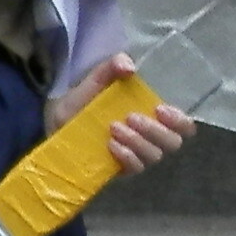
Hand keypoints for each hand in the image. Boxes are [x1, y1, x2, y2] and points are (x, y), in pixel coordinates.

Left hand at [82, 58, 197, 175]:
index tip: (160, 109)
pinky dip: (126, 156)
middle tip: (130, 117)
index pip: (183, 124)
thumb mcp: (94, 81)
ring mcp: (136, 155)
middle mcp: (149, 137)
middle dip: (155, 130)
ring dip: (137, 141)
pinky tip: (111, 145)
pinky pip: (135, 168)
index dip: (180, 120)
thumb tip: (130, 66)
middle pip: (173, 142)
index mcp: (152, 116)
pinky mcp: (121, 169)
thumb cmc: (80, 103)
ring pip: (154, 155)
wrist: (52, 126)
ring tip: (113, 128)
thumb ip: (111, 67)